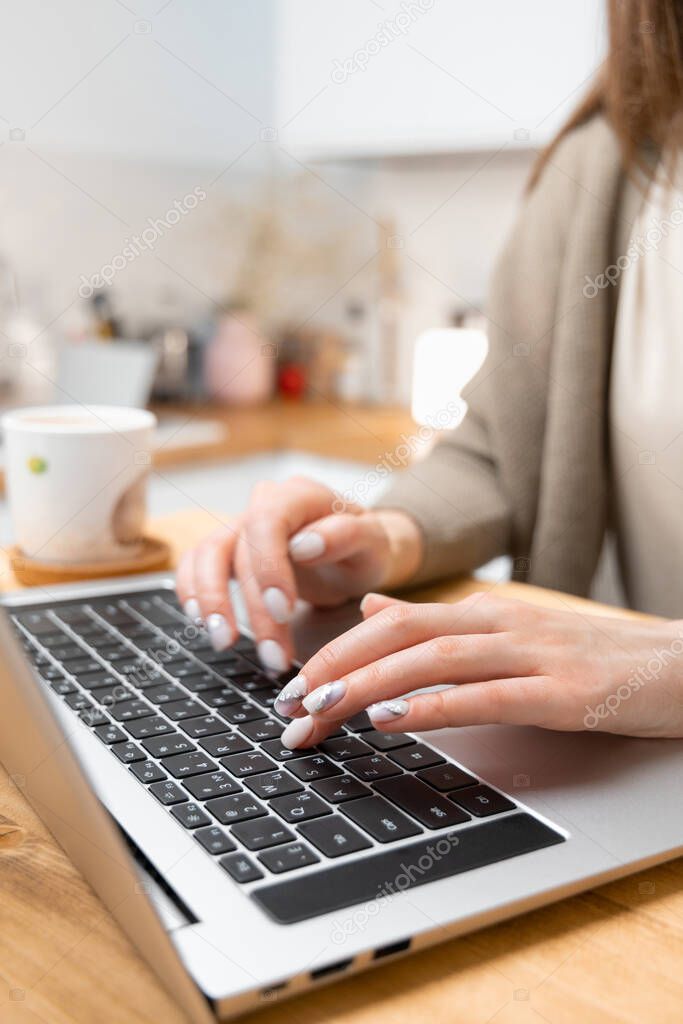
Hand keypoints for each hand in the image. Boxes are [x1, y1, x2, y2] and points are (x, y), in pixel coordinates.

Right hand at [175, 476, 421, 672]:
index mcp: (298, 495)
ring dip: (211, 602)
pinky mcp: (227, 548)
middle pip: (240, 551)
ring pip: (208, 555)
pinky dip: (193, 592)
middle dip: (253, 608)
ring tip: (224, 643)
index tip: (284, 611)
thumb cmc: (361, 546)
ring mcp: (240, 525)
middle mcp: (263, 504)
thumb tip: (304, 545)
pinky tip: (202, 623)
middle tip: (272, 655)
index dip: (268, 567)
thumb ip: (346, 536)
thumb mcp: (372, 542)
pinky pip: (196, 564)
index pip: (267, 522)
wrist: (351, 551)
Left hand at [275, 591, 682, 746]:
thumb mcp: (506, 633)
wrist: (678, 664)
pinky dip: (433, 705)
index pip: (390, 623)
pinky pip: (486, 695)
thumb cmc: (589, 657)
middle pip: (398, 635)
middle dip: (334, 669)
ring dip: (368, 684)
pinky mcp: (561, 692)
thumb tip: (371, 611)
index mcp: (481, 613)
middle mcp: (498, 624)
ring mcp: (530, 653)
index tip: (291, 690)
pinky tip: (393, 718)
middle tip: (287, 709)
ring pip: (432, 658)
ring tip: (320, 710)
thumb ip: (438, 626)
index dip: (334, 652)